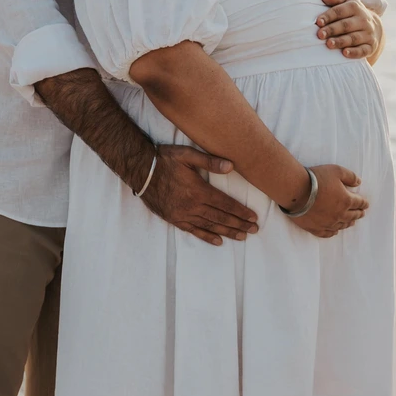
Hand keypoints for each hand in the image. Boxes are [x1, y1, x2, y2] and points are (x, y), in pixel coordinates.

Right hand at [139, 144, 260, 245]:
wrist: (141, 171)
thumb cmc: (164, 160)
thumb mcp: (187, 155)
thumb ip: (209, 161)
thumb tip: (231, 166)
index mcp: (199, 190)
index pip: (225, 204)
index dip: (241, 212)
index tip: (253, 218)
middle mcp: (193, 206)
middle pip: (221, 218)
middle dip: (239, 224)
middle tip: (253, 230)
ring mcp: (183, 214)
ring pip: (210, 226)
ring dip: (227, 232)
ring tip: (242, 236)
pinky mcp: (174, 219)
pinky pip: (193, 231)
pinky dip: (207, 236)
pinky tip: (218, 241)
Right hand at [282, 164, 366, 238]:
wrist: (296, 191)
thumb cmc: (316, 179)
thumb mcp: (337, 171)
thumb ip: (350, 176)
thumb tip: (359, 182)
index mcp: (346, 201)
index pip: (359, 203)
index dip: (364, 203)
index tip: (366, 204)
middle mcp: (339, 214)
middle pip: (352, 216)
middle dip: (358, 214)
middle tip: (361, 213)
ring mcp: (327, 223)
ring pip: (342, 226)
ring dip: (348, 224)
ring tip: (351, 223)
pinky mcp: (315, 228)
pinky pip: (327, 233)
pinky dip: (333, 233)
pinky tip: (334, 232)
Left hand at [316, 0, 382, 62]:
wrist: (374, 27)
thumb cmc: (352, 14)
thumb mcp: (346, 2)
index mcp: (355, 7)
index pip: (340, 11)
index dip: (329, 16)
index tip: (318, 22)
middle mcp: (363, 20)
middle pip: (346, 25)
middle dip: (332, 30)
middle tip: (320, 34)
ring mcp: (368, 34)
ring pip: (354, 38)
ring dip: (341, 41)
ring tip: (329, 44)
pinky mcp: (371, 46)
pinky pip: (363, 50)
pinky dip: (354, 52)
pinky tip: (345, 53)